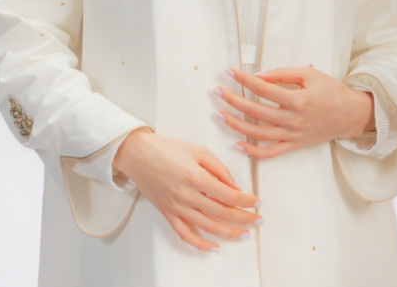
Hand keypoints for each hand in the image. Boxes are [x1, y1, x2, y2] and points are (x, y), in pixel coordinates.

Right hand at [113, 129, 262, 252]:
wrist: (137, 155)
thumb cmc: (167, 148)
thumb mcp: (198, 150)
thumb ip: (218, 168)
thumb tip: (234, 185)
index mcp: (196, 177)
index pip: (229, 195)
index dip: (247, 201)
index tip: (258, 203)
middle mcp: (187, 196)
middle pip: (222, 213)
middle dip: (244, 218)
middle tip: (259, 220)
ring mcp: (177, 207)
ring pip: (208, 227)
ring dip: (229, 233)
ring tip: (245, 234)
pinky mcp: (168, 214)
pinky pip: (185, 234)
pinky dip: (200, 244)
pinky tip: (214, 247)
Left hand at [213, 66, 375, 158]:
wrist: (352, 115)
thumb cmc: (332, 91)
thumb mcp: (310, 74)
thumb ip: (283, 74)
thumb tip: (259, 75)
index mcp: (296, 100)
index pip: (262, 89)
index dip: (243, 80)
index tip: (229, 72)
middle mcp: (292, 120)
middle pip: (255, 111)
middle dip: (233, 101)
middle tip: (217, 92)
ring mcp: (292, 135)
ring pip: (258, 133)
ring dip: (236, 125)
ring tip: (220, 115)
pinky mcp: (294, 145)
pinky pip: (270, 152)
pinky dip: (252, 151)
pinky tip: (237, 143)